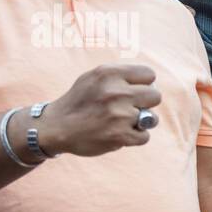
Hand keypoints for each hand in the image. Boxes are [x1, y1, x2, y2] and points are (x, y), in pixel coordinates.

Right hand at [38, 63, 161, 156]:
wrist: (56, 127)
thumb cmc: (80, 101)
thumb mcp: (93, 77)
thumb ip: (120, 75)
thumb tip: (151, 80)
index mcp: (109, 73)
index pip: (149, 75)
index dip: (144, 84)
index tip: (134, 91)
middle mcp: (116, 92)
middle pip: (156, 96)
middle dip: (146, 103)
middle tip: (131, 108)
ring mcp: (119, 115)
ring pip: (152, 119)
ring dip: (142, 123)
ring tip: (123, 122)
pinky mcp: (120, 136)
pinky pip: (144, 136)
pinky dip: (134, 138)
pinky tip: (119, 134)